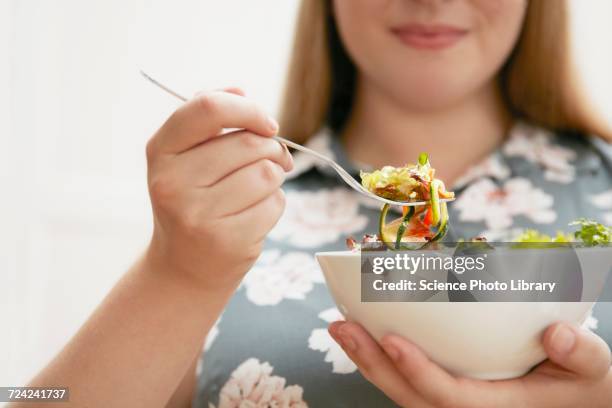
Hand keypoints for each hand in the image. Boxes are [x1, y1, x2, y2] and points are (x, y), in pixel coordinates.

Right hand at [145, 88, 292, 291]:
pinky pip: (274, 204)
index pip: (209, 108)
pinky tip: (254, 213)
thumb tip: (242, 90)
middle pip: (249, 143)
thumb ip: (210, 118)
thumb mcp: (184, 158)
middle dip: (271, 148)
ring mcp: (198, 215)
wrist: (184, 267)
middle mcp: (173, 183)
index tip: (267, 123)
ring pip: (267, 173)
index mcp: (161, 151)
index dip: (248, 109)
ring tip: (260, 187)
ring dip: (275, 176)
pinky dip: (274, 204)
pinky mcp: (227, 241)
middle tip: (271, 159)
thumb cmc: (192, 201)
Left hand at [329, 321, 611, 406]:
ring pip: (401, 391)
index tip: (391, 339)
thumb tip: (554, 333)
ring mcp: (455, 402)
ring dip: (367, 360)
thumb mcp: (594, 371)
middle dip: (372, 363)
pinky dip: (381, 362)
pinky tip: (364, 337)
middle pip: (409, 396)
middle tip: (340, 326)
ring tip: (339, 327)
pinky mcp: (450, 392)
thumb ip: (581, 355)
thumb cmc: (585, 386)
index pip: (449, 397)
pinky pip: (408, 384)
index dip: (418, 371)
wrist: (580, 403)